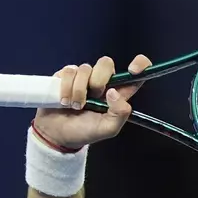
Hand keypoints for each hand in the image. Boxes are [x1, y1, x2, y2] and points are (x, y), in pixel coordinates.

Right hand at [32, 54, 151, 148]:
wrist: (56, 135)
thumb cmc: (84, 132)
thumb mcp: (108, 129)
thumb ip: (120, 114)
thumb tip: (114, 92)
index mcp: (118, 93)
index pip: (137, 72)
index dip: (140, 65)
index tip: (133, 69)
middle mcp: (103, 81)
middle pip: (106, 63)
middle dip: (98, 81)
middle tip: (91, 98)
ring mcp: (84, 77)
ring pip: (85, 68)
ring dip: (78, 90)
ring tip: (74, 106)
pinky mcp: (66, 75)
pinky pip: (68, 71)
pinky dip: (65, 88)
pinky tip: (63, 100)